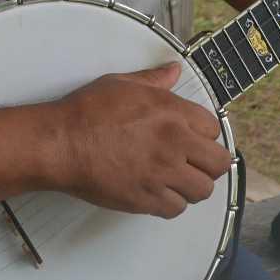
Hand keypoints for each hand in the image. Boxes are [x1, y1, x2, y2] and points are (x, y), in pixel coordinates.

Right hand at [48, 62, 231, 218]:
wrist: (61, 143)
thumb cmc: (87, 112)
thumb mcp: (123, 84)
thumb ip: (154, 79)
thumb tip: (173, 70)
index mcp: (172, 112)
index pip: (213, 128)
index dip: (205, 133)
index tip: (195, 137)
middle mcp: (174, 144)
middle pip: (218, 163)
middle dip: (210, 163)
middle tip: (195, 162)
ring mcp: (161, 174)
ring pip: (202, 190)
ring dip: (193, 185)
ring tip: (178, 178)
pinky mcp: (146, 199)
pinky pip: (176, 209)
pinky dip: (172, 203)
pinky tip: (160, 192)